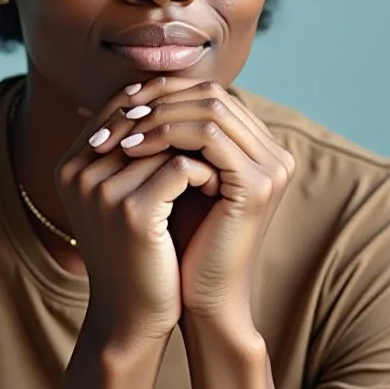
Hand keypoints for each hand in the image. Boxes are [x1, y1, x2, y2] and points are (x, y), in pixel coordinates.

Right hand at [56, 83, 219, 347]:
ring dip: (198, 147)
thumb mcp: (126, 197)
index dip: (164, 105)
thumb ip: (134, 153)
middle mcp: (79, 172)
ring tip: (222, 158)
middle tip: (219, 131)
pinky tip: (218, 188)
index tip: (199, 115)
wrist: (132, 315)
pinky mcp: (133, 212)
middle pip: (143, 117)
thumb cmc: (136, 253)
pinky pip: (182, 169)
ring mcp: (102, 191)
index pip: (121, 106)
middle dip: (183, 121)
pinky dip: (206, 174)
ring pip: (167, 140)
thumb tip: (167, 97)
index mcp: (70, 165)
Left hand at [84, 78, 295, 317]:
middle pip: (210, 93)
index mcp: (258, 146)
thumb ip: (168, 139)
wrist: (203, 298)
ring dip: (157, 115)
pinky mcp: (258, 182)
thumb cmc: (183, 243)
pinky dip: (165, 135)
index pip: (208, 93)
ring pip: (209, 107)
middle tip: (116, 111)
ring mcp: (271, 165)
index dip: (162, 92)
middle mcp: (273, 150)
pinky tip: (132, 149)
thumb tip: (126, 90)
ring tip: (119, 131)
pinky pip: (207, 136)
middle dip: (157, 99)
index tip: (118, 103)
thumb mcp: (173, 180)